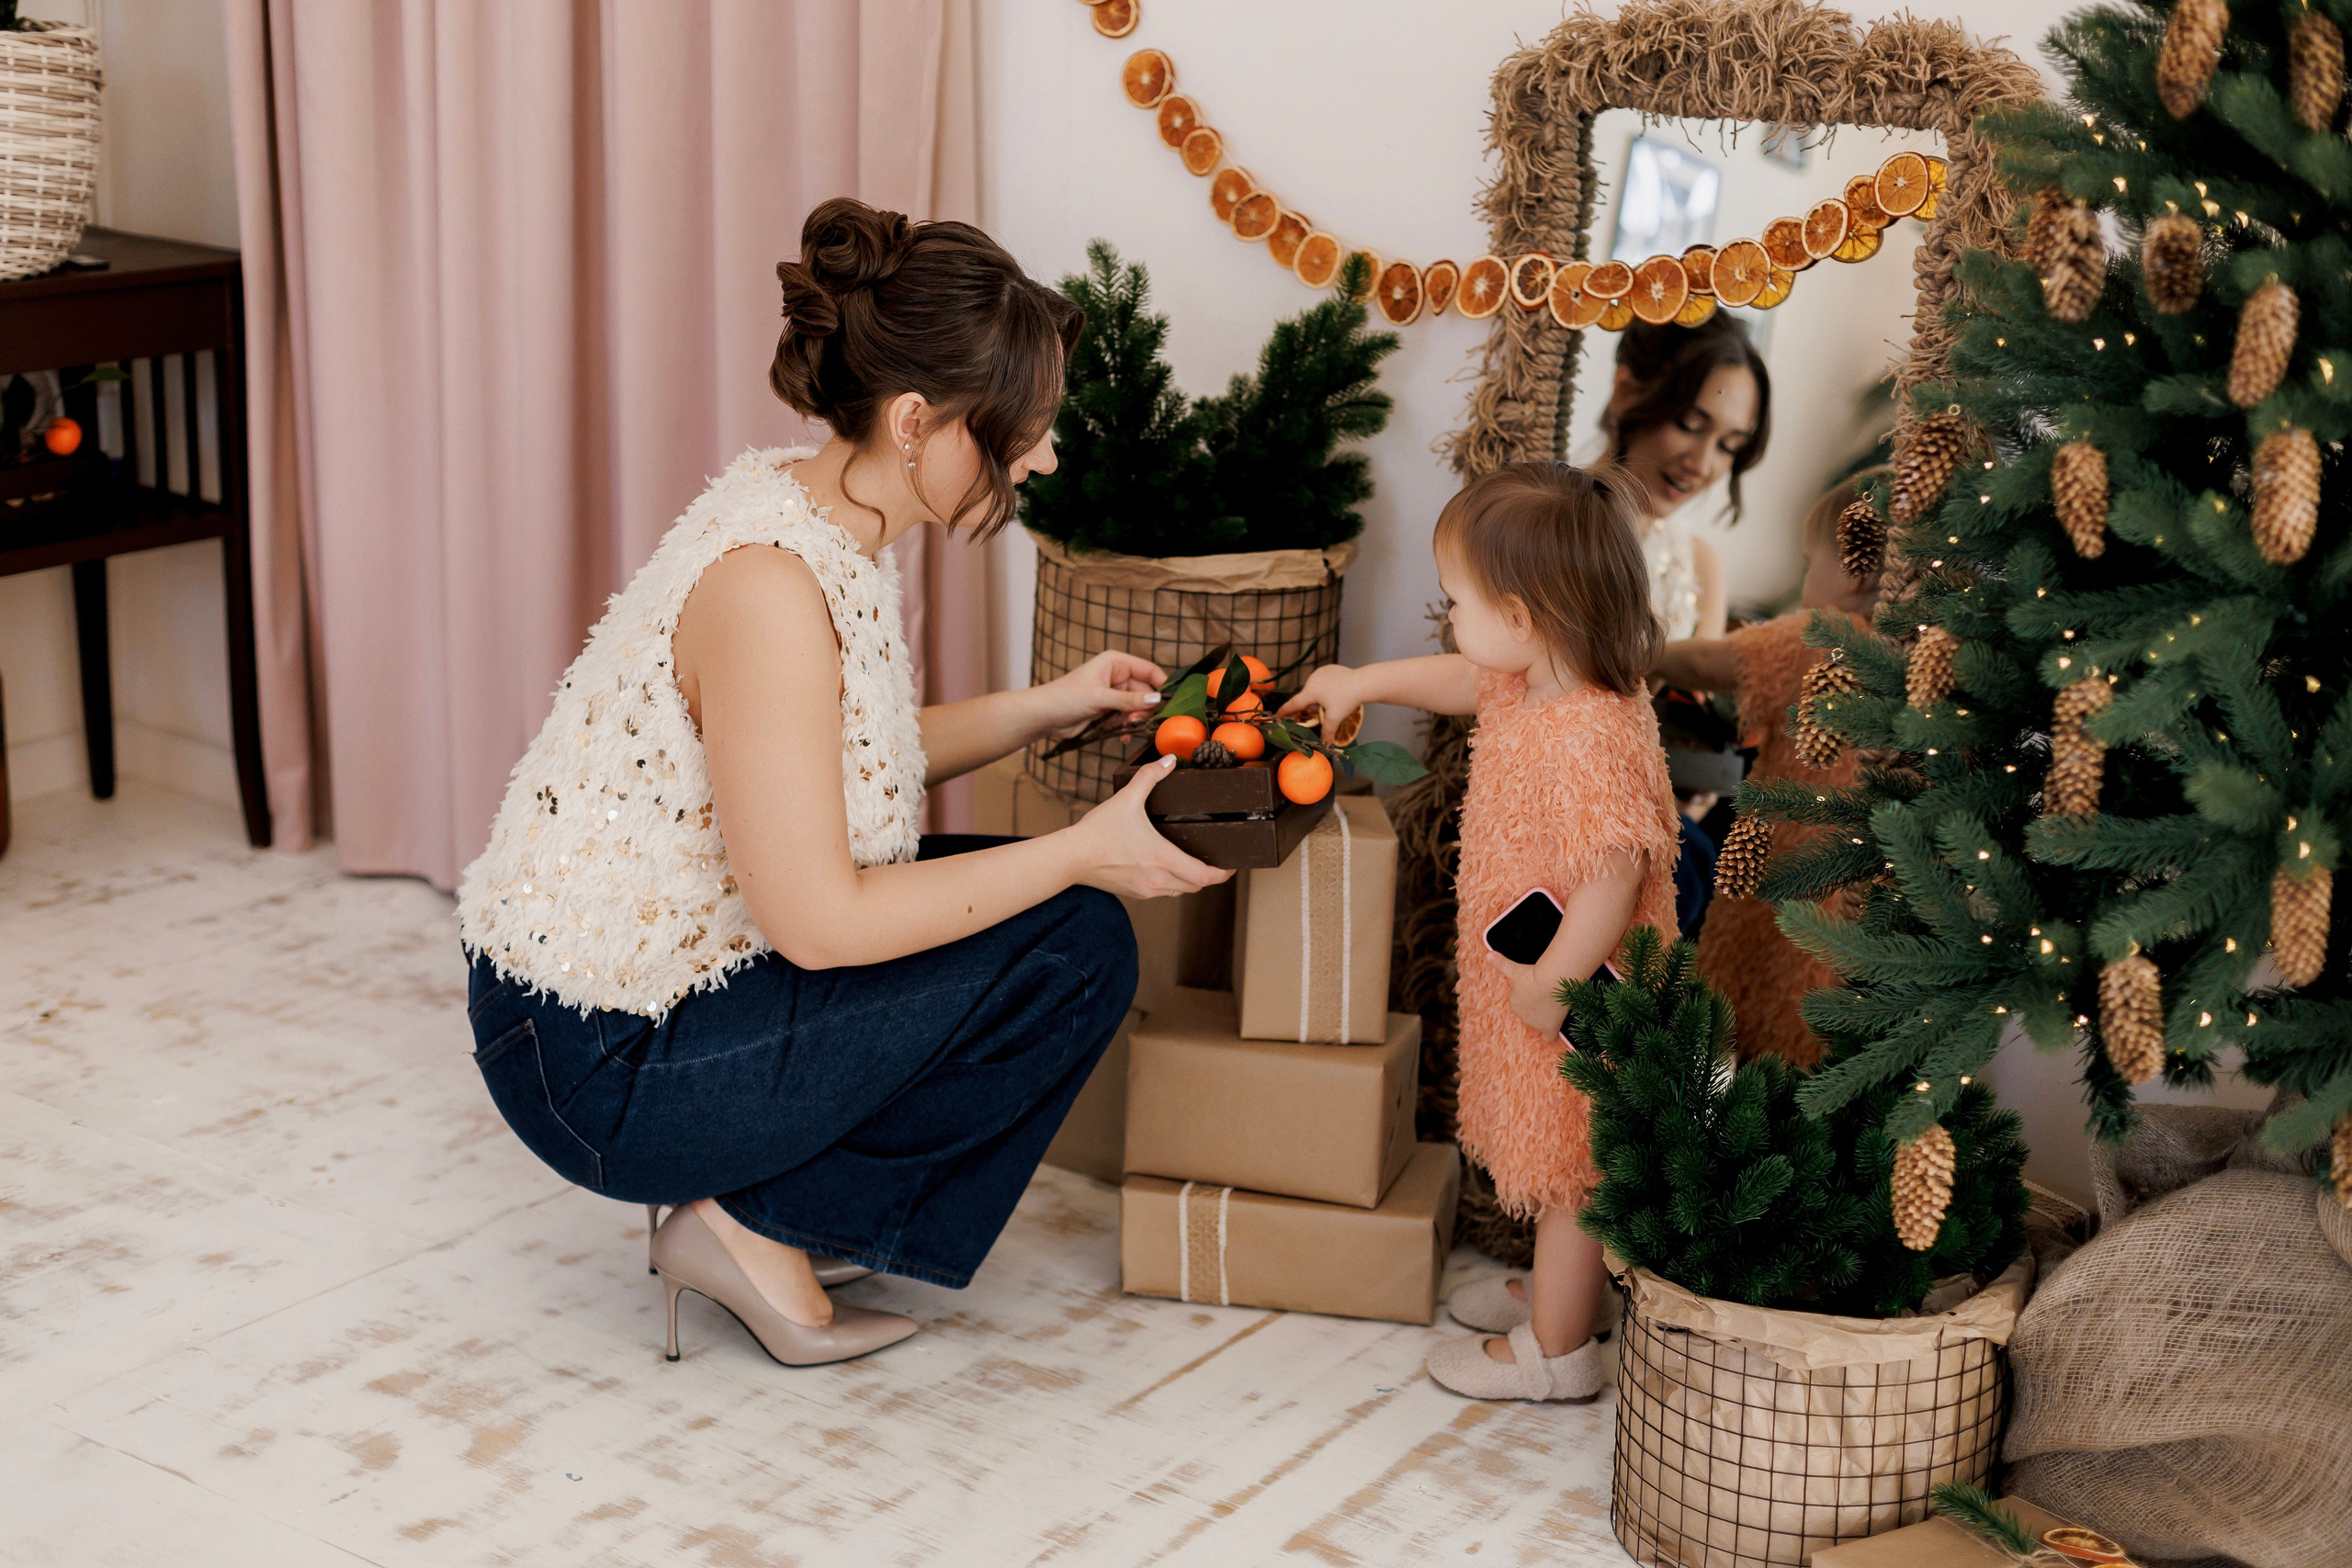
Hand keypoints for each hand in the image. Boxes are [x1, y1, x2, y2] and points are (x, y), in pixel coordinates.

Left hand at [1031, 650, 1166, 739]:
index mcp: (1116, 663)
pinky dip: (1126, 728)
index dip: (1161, 685)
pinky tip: (1122, 736)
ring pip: (1137, 708)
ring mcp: (1113, 694)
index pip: (1149, 670)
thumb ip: (1129, 700)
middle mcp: (1117, 676)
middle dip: (1145, 708)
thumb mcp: (1099, 697)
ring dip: (1135, 720)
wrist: (1043, 716)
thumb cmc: (1065, 697)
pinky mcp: (1108, 711)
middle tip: (1140, 721)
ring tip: (1127, 727)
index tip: (1171, 703)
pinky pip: (1127, 718)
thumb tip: (1156, 699)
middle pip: (1145, 692)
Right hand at [1068, 755, 1233, 898]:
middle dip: (1209, 876)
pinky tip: (1166, 868)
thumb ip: (1150, 777)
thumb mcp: (1127, 799)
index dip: (1223, 873)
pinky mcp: (1135, 893)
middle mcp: (1159, 881)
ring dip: (1190, 880)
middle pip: (1197, 886)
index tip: (1230, 865)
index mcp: (1164, 860)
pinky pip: (1163, 893)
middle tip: (1216, 862)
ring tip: (1194, 863)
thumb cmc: (1098, 832)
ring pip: (1180, 891)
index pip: (1205, 876)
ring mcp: (1147, 890)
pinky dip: (1172, 883)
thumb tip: (1168, 760)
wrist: (1071, 858)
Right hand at [1276, 663, 1361, 734]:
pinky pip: (1322, 681)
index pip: (1294, 703)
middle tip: (1327, 710)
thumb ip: (1327, 732)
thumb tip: (1325, 746)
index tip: (1277, 715)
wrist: (1363, 682)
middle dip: (1314, 706)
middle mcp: (1312, 679)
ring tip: (1335, 699)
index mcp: (1311, 691)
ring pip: (1315, 689)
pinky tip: (1337, 690)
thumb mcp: (1335, 718)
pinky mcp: (1328, 668)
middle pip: (1307, 698)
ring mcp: (1320, 672)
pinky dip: (1326, 687)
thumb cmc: (1347, 699)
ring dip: (1320, 697)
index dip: (1284, 711)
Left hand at [1486, 950, 1567, 1036]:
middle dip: (1537, 1006)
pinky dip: (1550, 1036)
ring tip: (1554, 1004)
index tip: (1538, 988)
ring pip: (1539, 1023)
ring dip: (1545, 1017)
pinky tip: (1554, 1032)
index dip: (1530, 995)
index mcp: (1513, 1003)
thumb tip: (1487, 955)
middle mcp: (1522, 1016)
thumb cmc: (1534, 974)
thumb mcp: (1515, 969)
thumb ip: (1501, 964)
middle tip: (1547, 995)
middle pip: (1530, 1013)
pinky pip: (1548, 1037)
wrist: (1551, 982)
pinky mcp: (1549, 1027)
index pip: (1521, 1002)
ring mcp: (1535, 1023)